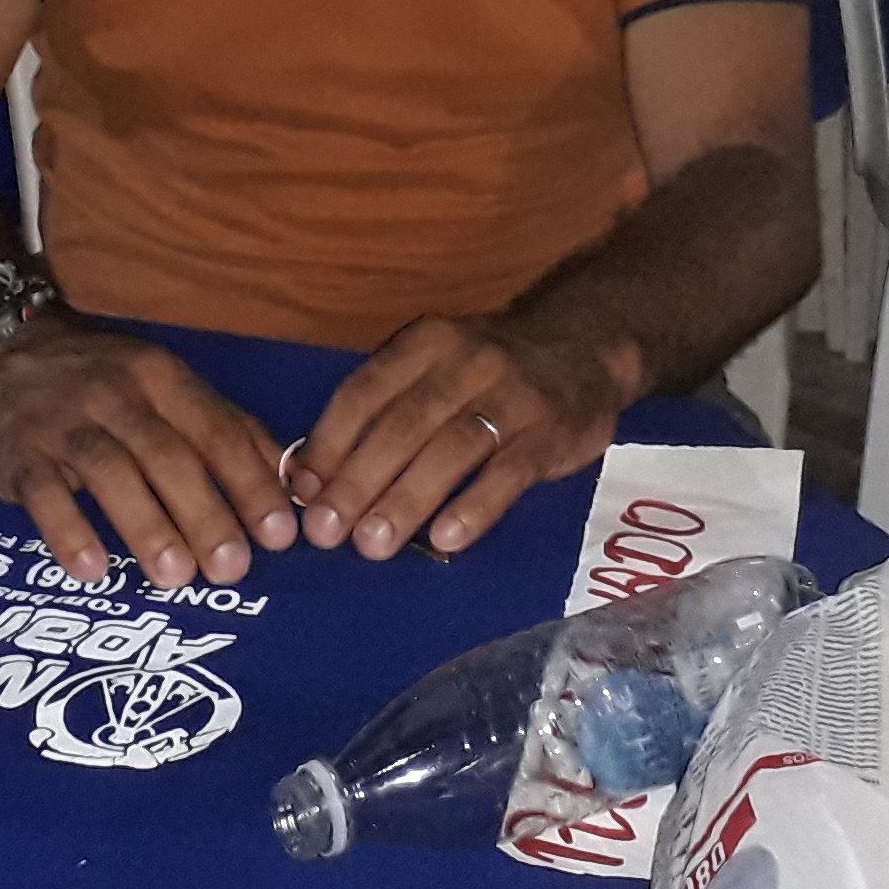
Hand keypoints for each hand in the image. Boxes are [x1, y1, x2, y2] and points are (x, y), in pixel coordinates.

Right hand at [0, 314, 297, 590]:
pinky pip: (44, 493)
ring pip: (112, 472)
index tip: (279, 534)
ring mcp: (64, 423)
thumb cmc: (100, 380)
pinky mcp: (19, 453)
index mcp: (164, 379)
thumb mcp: (165, 384)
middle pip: (169, 456)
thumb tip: (286, 477)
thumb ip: (222, 426)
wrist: (1, 348)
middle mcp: (118, 395)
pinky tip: (92, 569)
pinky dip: (68, 530)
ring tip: (176, 576)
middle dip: (206, 514)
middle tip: (232, 568)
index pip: (217, 433)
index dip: (250, 484)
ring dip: (147, 525)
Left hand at [291, 315, 628, 559]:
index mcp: (425, 343)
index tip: (302, 495)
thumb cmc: (489, 370)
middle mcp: (466, 363)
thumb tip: (313, 478)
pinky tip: (446, 541)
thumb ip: (382, 410)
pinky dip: (475, 507)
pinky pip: (508, 473)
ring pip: (450, 451)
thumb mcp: (435, 364)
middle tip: (327, 533)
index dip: (329, 445)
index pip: (365, 393)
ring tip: (372, 545)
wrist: (586, 345)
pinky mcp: (549, 433)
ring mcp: (512, 397)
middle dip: (358, 482)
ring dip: (406, 500)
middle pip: (402, 426)